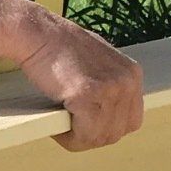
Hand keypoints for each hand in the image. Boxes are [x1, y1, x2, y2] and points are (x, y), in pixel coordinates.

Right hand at [13, 14, 144, 149]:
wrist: (38, 33)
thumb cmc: (59, 49)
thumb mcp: (99, 66)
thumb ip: (109, 88)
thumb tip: (107, 118)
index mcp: (132, 74)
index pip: (131, 121)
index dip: (106, 128)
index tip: (86, 126)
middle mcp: (127, 81)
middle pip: (116, 132)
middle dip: (91, 136)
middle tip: (69, 128)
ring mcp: (110, 88)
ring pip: (98, 136)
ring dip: (77, 137)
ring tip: (61, 122)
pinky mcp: (87, 94)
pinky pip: (83, 134)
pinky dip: (68, 136)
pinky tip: (56, 119)